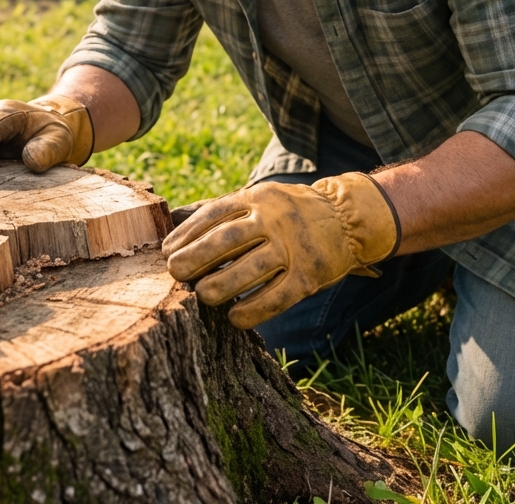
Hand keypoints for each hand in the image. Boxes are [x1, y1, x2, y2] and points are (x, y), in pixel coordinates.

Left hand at [161, 172, 400, 328]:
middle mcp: (274, 219)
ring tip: (201, 295)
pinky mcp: (309, 275)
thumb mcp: (259, 199)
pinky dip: (252, 310)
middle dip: (195, 258)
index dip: (186, 232)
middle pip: (227, 240)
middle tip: (174, 273)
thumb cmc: (289, 212)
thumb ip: (226, 211)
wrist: (347, 218)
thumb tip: (176, 226)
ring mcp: (293, 247)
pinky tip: (234, 317)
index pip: (214, 213)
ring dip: (219, 286)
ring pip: (249, 269)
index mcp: (257, 198)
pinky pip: (276, 297)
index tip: (166, 251)